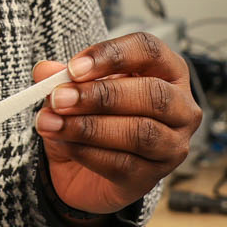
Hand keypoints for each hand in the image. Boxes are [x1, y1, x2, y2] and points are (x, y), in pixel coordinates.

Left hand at [33, 33, 201, 215]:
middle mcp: (181, 106)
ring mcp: (172, 144)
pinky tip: (63, 143)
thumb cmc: (95, 115)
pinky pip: (123, 163)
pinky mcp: (153, 176)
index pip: (148, 51)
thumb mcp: (74, 90)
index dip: (111, 55)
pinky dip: (86, 152)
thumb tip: (45, 71)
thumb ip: (62, 78)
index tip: (73, 68)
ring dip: (89, 127)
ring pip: (139, 132)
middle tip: (59, 98)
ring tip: (51, 123)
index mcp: (167, 70)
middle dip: (101, 96)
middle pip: (151, 93)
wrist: (86, 169)